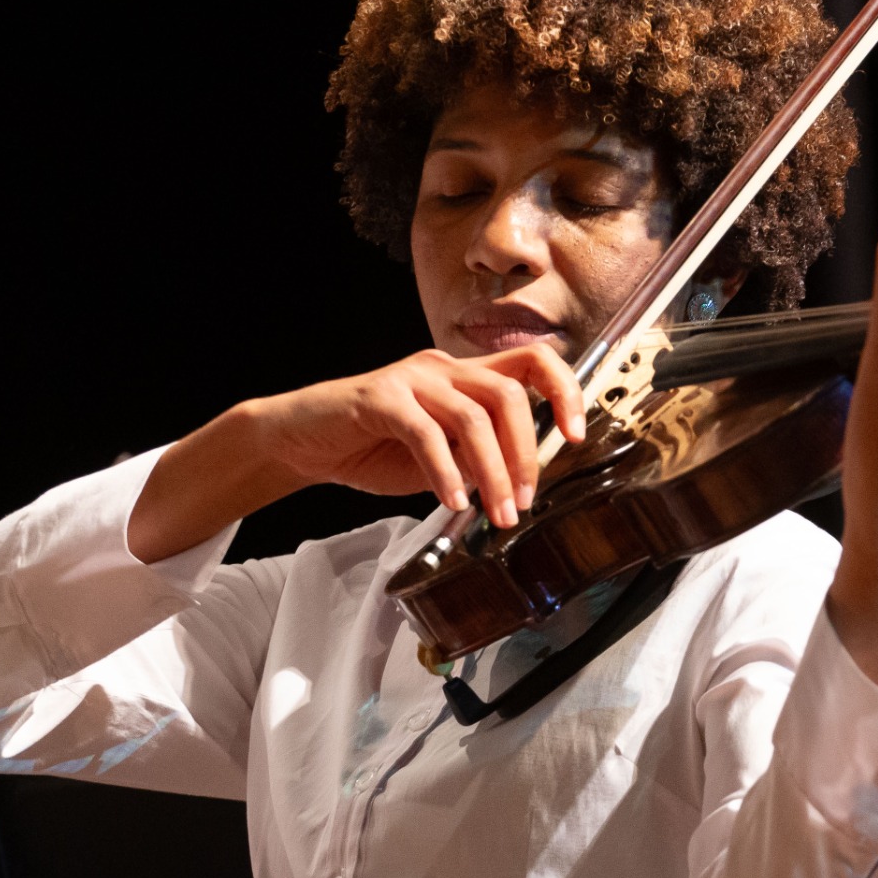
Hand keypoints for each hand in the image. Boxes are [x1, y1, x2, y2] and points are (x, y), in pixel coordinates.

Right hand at [129, 344, 583, 563]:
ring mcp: (411, 379)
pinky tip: (451, 502)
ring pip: (474, 417)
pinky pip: (427, 434)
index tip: (576, 435)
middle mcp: (443, 367)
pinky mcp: (379, 399)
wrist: (301, 441)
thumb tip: (517, 482)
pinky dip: (446, 473)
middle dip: (526, 455)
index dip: (564, 393)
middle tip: (524, 502)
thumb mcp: (440, 458)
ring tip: (496, 514)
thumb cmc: (372, 447)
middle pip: (509, 395)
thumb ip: (477, 461)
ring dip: (493, 473)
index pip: (532, 363)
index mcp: (464, 376)